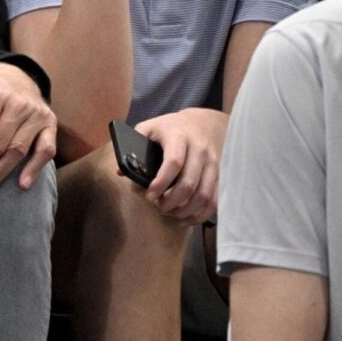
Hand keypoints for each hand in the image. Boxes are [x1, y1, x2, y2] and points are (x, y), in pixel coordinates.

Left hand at [134, 107, 227, 224]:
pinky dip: (201, 214)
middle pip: (189, 183)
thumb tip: (122, 172)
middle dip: (172, 201)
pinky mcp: (219, 175)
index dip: (161, 183)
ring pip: (204, 195)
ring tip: (170, 213)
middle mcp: (199, 150)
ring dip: (186, 210)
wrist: (203, 122)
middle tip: (158, 207)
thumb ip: (134, 145)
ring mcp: (212, 163)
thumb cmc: (170, 128)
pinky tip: (186, 218)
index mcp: (179, 136)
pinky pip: (214, 200)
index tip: (149, 196)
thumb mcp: (149, 127)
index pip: (174, 163)